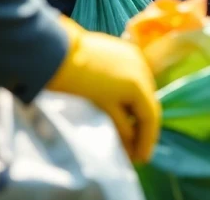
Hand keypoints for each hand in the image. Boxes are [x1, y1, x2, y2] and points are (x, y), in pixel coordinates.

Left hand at [45, 16, 160, 162]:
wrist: (57, 52)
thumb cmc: (78, 84)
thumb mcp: (102, 109)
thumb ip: (121, 128)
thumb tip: (130, 145)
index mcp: (139, 86)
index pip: (151, 117)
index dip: (147, 140)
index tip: (141, 159)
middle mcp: (143, 69)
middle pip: (149, 103)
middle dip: (143, 126)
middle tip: (134, 148)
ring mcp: (135, 57)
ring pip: (143, 89)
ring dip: (137, 109)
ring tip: (128, 127)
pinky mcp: (124, 50)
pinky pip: (135, 76)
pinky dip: (131, 93)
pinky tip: (122, 104)